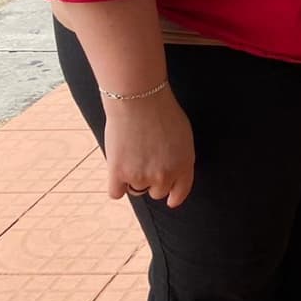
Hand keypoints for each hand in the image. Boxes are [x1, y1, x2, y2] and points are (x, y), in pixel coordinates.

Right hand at [103, 87, 194, 207]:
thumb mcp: (183, 135)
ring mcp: (141, 176)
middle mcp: (164, 175)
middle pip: (157, 192)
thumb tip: (173, 170)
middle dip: (152, 181)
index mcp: (184, 164)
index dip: (175, 197)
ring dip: (133, 178)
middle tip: (145, 161)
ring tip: (131, 154)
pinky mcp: (118, 174)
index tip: (170, 200)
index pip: (181, 191)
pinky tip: (117, 170)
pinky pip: (116, 193)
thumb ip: (179, 156)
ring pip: (136, 190)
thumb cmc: (162, 112)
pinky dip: (116, 184)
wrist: (139, 100)